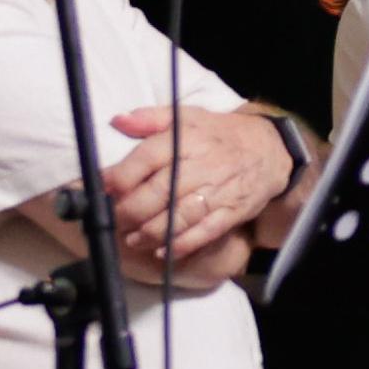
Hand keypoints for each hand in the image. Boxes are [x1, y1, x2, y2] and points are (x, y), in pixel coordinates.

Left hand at [99, 103, 289, 276]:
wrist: (268, 150)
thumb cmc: (219, 134)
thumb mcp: (187, 116)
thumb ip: (149, 119)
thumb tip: (116, 121)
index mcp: (184, 139)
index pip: (145, 159)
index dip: (118, 177)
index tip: (100, 189)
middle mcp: (199, 165)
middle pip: (157, 193)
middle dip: (129, 210)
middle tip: (112, 219)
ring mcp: (216, 191)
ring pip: (178, 217)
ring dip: (151, 232)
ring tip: (132, 239)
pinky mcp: (230, 212)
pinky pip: (204, 233)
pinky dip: (182, 245)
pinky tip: (163, 252)